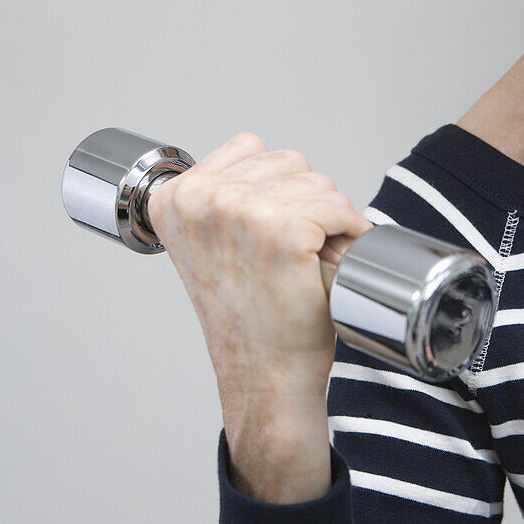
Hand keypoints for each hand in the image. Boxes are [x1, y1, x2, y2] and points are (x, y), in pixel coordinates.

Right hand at [146, 132, 373, 423]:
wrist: (263, 375)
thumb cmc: (246, 316)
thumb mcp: (209, 244)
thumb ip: (221, 198)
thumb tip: (275, 164)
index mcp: (174, 198)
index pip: (248, 147)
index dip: (273, 187)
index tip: (268, 230)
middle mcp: (201, 199)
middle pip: (287, 161)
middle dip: (303, 201)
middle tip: (292, 251)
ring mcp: (242, 211)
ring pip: (317, 181)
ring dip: (327, 217)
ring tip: (307, 260)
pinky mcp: (284, 230)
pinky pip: (337, 207)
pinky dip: (349, 230)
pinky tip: (330, 261)